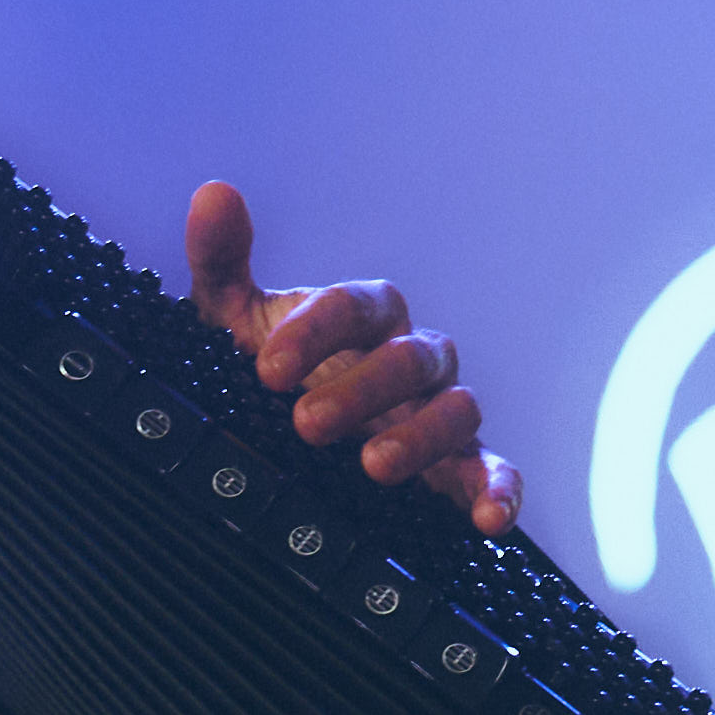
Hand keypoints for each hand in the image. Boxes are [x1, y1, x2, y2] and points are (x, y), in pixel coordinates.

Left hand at [180, 180, 521, 532]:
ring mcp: (438, 412)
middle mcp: (409, 358)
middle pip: (411, 357)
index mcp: (364, 316)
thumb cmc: (265, 368)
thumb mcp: (228, 318)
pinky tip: (489, 521)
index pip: (356, 306)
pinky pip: (494, 470)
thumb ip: (222, 258)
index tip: (268, 369)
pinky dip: (500, 490)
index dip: (317, 332)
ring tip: (374, 467)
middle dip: (362, 389)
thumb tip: (213, 194)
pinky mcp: (457, 468)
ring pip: (458, 409)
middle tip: (306, 423)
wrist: (276, 437)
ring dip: (422, 435)